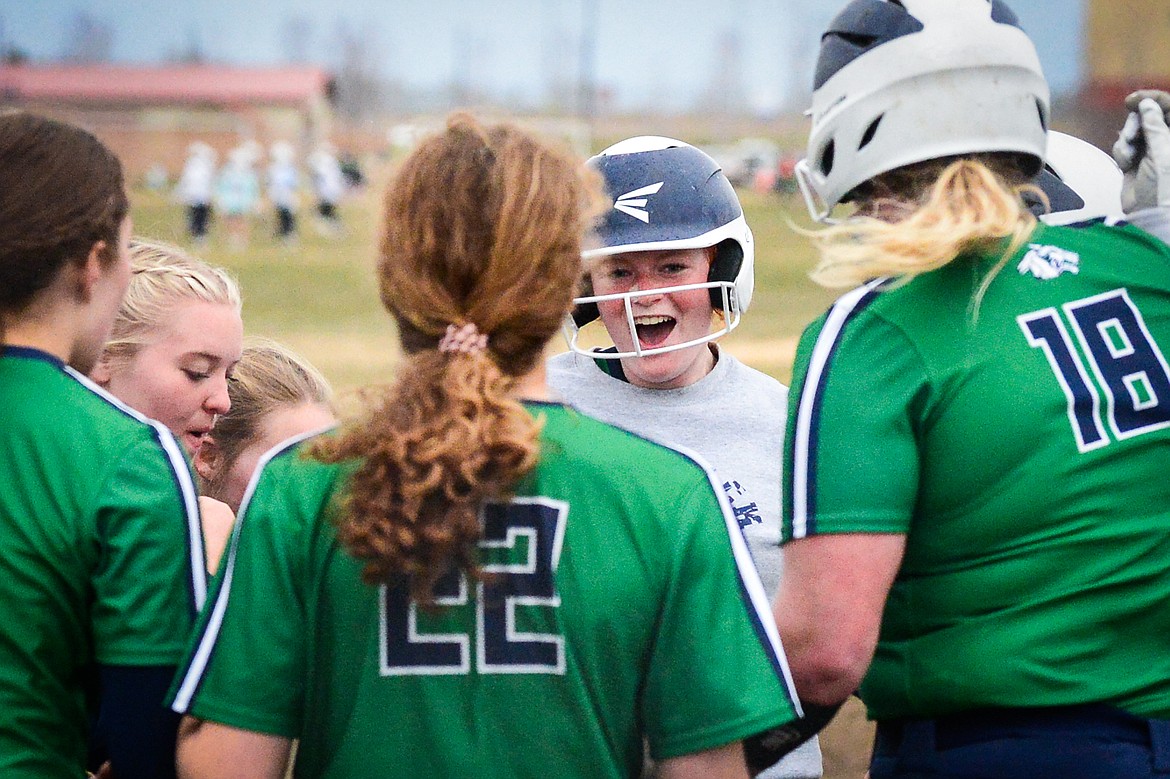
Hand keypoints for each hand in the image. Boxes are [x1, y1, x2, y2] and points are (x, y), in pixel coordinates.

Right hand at [1112, 90, 1169, 211]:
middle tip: (1130, 136)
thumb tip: (1146, 104)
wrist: (1149, 215)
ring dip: (1126, 140)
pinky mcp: (1134, 161)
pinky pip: (1123, 146)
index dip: (1152, 99)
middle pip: (1148, 116)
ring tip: (1128, 156)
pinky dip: (1121, 152)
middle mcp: (1165, 140)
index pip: (1169, 107)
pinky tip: (1125, 164)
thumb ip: (1155, 125)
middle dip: (1135, 123)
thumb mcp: (1162, 152)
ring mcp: (1150, 150)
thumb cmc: (1164, 186)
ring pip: (1132, 130)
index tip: (1133, 100)